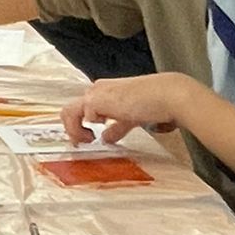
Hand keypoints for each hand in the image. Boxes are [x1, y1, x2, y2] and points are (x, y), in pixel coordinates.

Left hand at [60, 72, 193, 143]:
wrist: (166, 96)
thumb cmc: (156, 102)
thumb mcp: (131, 118)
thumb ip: (117, 126)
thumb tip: (107, 137)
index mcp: (107, 91)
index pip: (83, 107)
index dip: (80, 125)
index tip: (88, 139)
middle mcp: (99, 90)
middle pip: (71, 109)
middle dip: (73, 130)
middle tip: (82, 144)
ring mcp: (96, 94)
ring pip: (68, 112)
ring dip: (73, 130)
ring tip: (85, 142)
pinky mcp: (96, 101)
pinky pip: (78, 117)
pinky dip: (82, 129)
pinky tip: (95, 136)